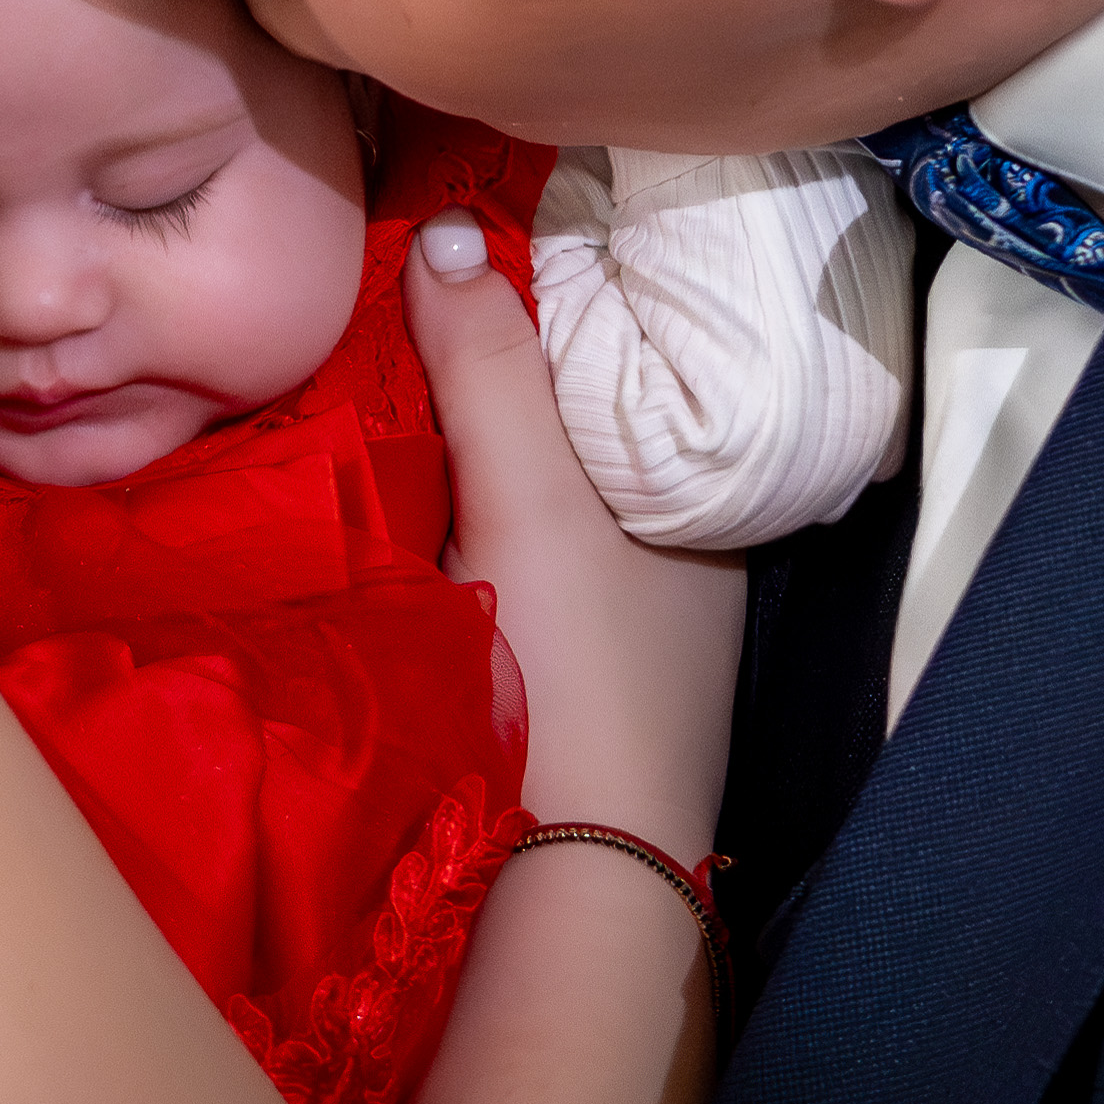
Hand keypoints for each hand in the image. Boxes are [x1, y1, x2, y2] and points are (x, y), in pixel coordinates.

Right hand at [406, 211, 742, 859]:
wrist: (571, 875)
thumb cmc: (580, 670)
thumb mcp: (531, 498)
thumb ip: (490, 367)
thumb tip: (444, 229)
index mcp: (710, 494)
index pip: (637, 359)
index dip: (565, 298)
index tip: (478, 245)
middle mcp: (682, 550)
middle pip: (582, 425)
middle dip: (508, 369)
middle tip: (416, 292)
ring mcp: (627, 621)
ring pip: (544, 494)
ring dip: (478, 448)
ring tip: (394, 369)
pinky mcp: (567, 675)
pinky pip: (510, 556)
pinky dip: (463, 517)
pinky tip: (407, 494)